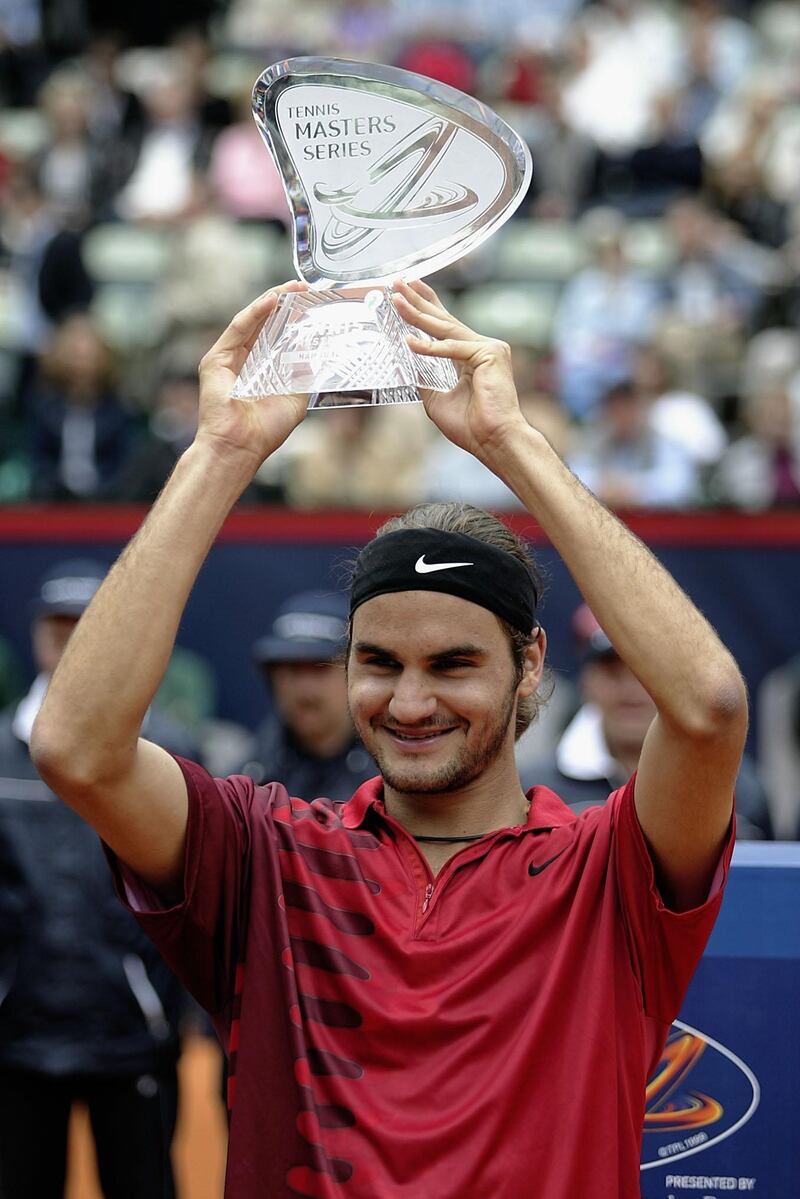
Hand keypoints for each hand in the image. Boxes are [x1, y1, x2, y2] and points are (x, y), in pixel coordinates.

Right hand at [195, 282, 308, 466]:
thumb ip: (303, 373)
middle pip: (264, 324)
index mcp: (260, 370)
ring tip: (291, 288)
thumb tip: (312, 348)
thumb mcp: (295, 397)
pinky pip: (238, 329)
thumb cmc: (264, 431)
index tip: (311, 303)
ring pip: (251, 322)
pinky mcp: (216, 359)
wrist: (240, 447)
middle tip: (304, 288)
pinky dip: (255, 313)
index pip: (276, 336)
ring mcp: (227, 359)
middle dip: (284, 303)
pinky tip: (272, 300)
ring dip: (271, 301)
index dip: (293, 318)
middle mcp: (242, 361)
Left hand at [392, 280, 528, 462]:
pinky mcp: (491, 354)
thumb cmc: (471, 427)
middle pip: (443, 320)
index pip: (445, 326)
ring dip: (418, 313)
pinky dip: (430, 348)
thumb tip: (406, 363)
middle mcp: (482, 347)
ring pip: (446, 328)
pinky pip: (453, 348)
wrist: (494, 442)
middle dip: (418, 301)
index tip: (408, 291)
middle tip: (396, 282)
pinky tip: (410, 342)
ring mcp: (489, 348)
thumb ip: (424, 379)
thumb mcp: (436, 400)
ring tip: (396, 299)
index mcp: (470, 357)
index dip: (426, 307)